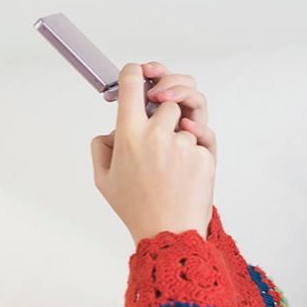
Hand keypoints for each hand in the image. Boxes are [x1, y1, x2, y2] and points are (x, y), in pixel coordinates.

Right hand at [90, 62, 216, 245]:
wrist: (169, 234)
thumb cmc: (136, 209)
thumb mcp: (104, 180)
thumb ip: (101, 147)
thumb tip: (111, 130)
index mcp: (128, 135)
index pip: (132, 81)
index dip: (135, 71)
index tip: (140, 73)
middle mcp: (156, 134)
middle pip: (167, 97)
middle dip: (164, 108)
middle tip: (160, 118)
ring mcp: (183, 144)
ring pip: (187, 117)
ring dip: (180, 129)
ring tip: (172, 153)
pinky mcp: (204, 155)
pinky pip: (202, 137)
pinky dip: (195, 148)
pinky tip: (183, 169)